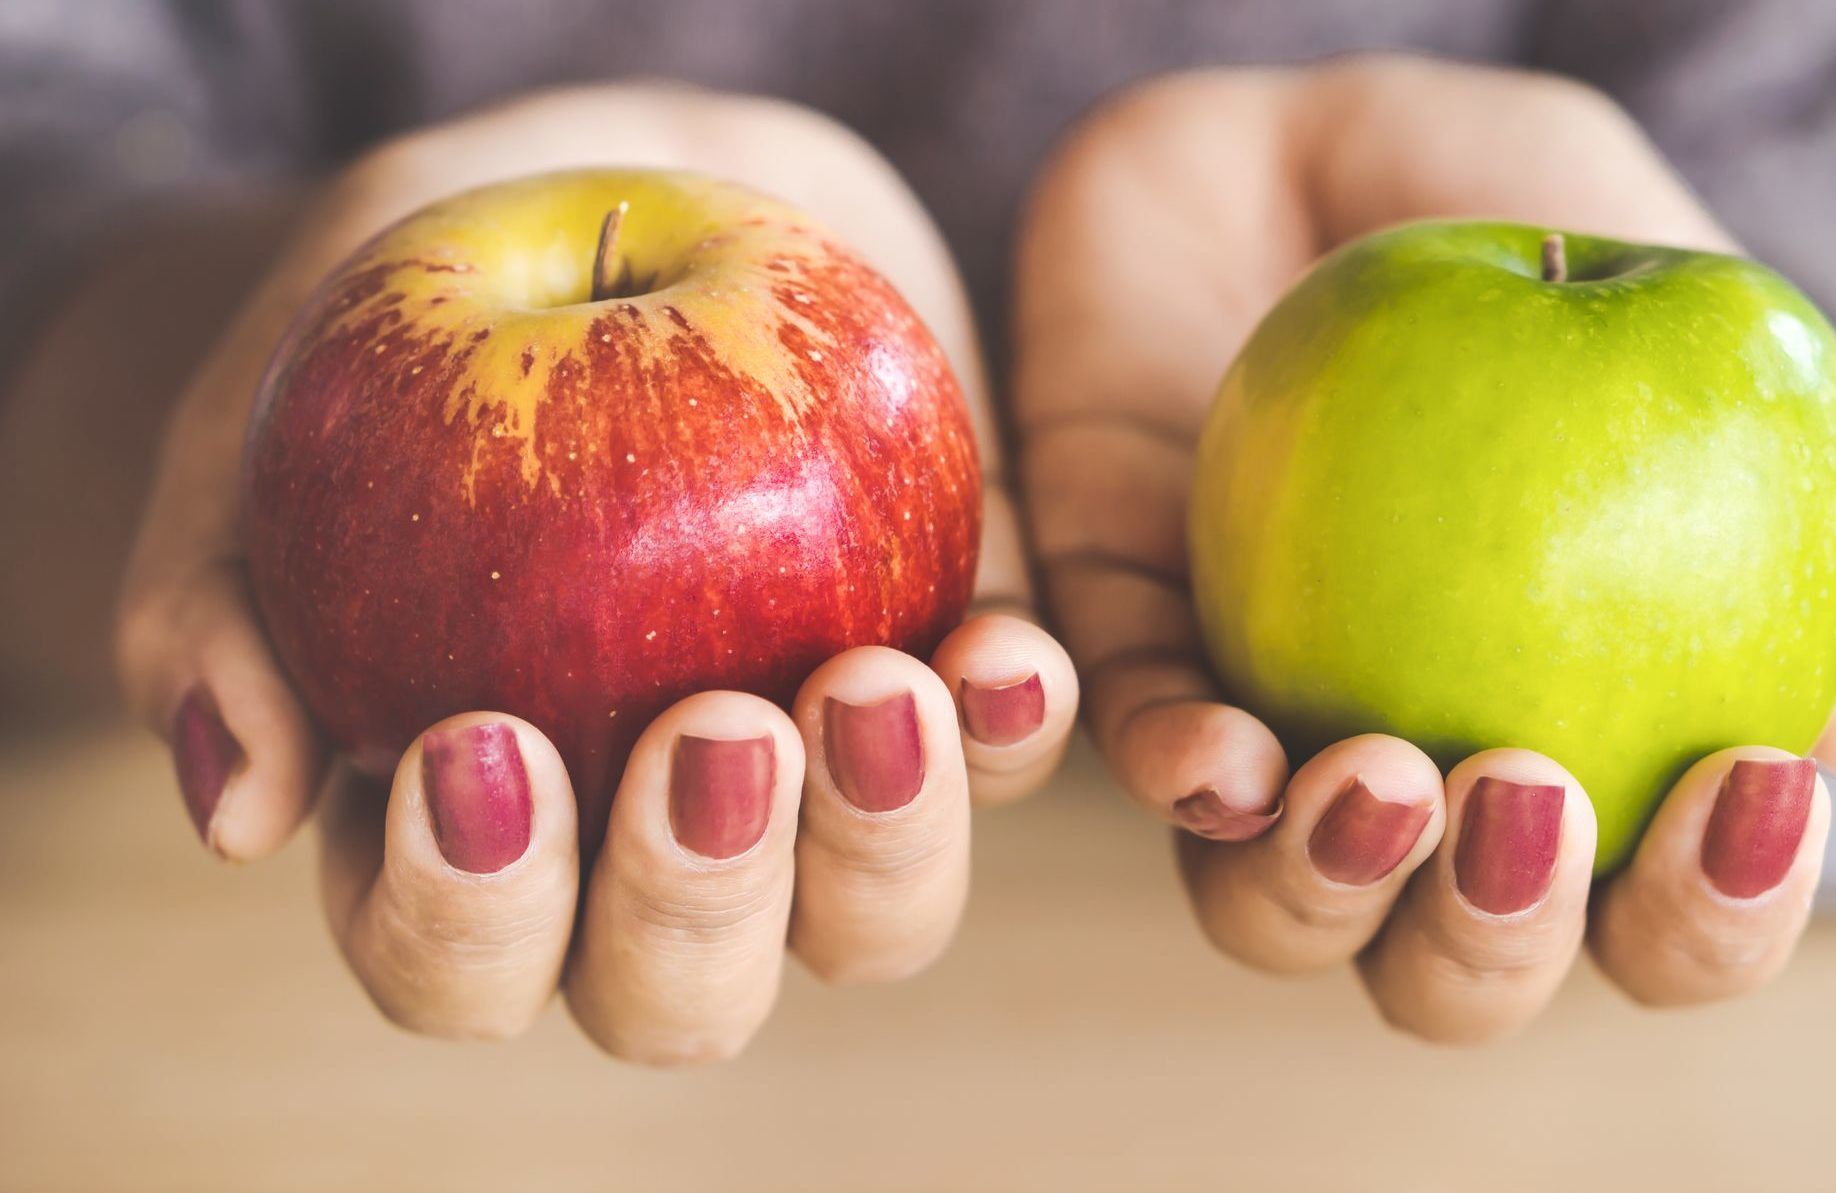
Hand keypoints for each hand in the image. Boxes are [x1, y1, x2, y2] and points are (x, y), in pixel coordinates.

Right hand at [116, 84, 1077, 1061]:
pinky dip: (1018, 725)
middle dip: (693, 902)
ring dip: (882, 840)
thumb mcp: (290, 389)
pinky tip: (1006, 650)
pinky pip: (1011, 760)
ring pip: (866, 920)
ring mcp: (818, 790)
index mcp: (471, 832)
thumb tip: (235, 808)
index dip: (467, 912)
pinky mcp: (952, 691)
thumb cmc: (420, 304)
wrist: (629, 192)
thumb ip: (222, 587)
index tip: (482, 745)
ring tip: (873, 687)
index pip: (453, 958)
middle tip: (711, 735)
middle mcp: (649, 852)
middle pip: (677, 993)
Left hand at [1014, 57, 1835, 1039]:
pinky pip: (1123, 747)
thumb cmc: (1510, 227)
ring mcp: (1259, 722)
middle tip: (1535, 796)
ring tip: (1389, 778)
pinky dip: (1172, 769)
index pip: (1661, 912)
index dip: (1716, 909)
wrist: (1289, 136)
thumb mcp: (1691, 318)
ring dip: (1328, 887)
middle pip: (1455, 970)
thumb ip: (1809, 499)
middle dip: (1501, 942)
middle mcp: (1413, 773)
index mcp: (1573, 739)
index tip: (1751, 781)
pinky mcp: (1118, 644)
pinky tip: (1222, 758)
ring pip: (1272, 911)